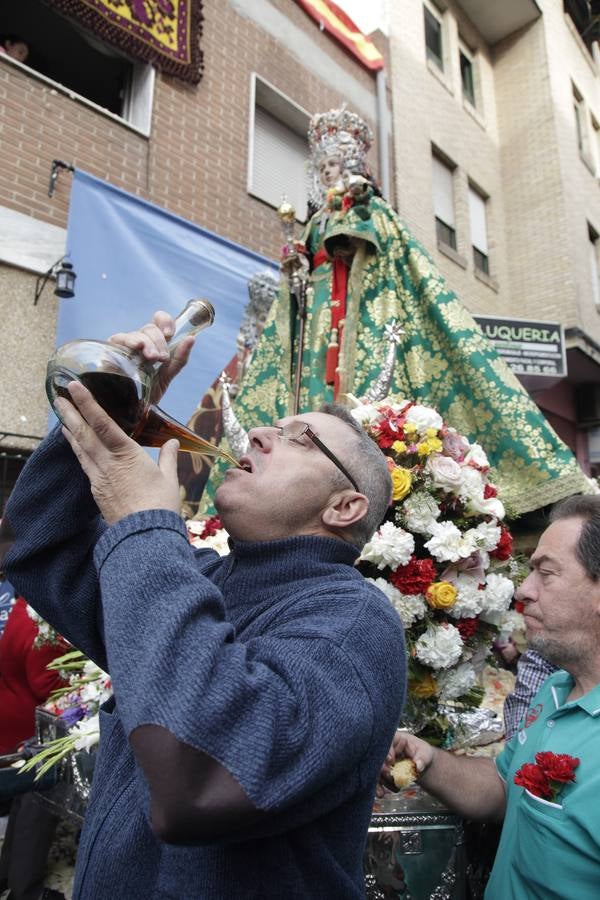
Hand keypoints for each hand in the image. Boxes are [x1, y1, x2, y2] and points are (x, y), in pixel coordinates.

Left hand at [56, 381, 180, 524]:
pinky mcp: (96, 490)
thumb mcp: (169, 478)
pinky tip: (76, 446)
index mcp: (126, 454)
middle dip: (70, 413)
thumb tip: (172, 442)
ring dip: (70, 431)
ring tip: (62, 418)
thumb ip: (168, 457)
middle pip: (84, 433)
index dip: (88, 404)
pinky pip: (84, 464)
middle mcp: (107, 463)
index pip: (103, 423)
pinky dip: (77, 450)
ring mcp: (98, 477)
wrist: (143, 536)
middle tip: (58, 397)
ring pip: (80, 449)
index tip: (75, 388)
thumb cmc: (160, 505)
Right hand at [108, 310, 193, 405]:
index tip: (170, 333)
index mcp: (153, 343)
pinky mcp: (109, 352)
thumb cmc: (147, 393)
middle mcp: (138, 342)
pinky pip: (118, 339)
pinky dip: (128, 340)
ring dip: (147, 343)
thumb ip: (179, 359)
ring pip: (136, 334)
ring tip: (151, 357)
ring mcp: (124, 346)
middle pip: (149, 328)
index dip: (164, 321)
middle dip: (158, 341)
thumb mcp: (167, 376)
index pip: (158, 321)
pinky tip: (136, 346)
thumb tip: (192, 338)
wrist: (130, 412)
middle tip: (161, 358)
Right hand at [378, 731, 435, 792]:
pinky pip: (377, 778)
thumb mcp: (425, 753)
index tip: (391, 760)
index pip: (386, 742)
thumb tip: (417, 766)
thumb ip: (422, 758)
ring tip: (395, 788)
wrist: (421, 764)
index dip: (387, 751)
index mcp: (394, 738)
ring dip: (383, 781)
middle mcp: (385, 748)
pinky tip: (381, 793)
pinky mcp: (381, 771)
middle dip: (383, 769)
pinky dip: (379, 787)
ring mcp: (382, 760)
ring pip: (376, 769)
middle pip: (378, 757)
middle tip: (391, 777)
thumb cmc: (422, 753)